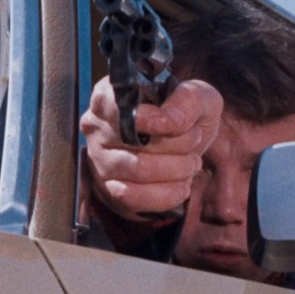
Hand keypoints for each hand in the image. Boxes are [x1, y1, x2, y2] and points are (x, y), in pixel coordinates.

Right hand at [80, 76, 222, 220]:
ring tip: (192, 163)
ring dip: (175, 169)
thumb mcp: (197, 96)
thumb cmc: (186, 115)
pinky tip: (183, 186)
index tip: (176, 124)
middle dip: (175, 144)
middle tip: (195, 140)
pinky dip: (165, 194)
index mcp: (111, 96)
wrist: (188, 148)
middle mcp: (97, 128)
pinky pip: (133, 197)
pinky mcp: (109, 190)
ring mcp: (100, 161)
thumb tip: (169, 121)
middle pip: (132, 141)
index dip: (146, 117)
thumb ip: (186, 100)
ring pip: (137, 170)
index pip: (112, 104)